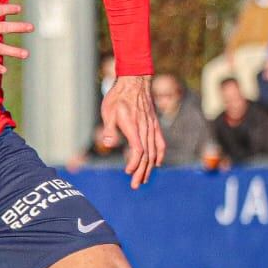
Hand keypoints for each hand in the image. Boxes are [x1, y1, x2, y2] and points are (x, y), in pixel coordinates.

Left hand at [100, 74, 163, 188]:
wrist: (134, 81)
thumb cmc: (117, 97)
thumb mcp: (108, 111)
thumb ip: (109, 129)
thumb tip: (107, 144)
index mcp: (134, 126)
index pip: (138, 149)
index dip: (134, 163)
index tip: (128, 171)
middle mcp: (145, 128)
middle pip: (147, 154)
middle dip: (142, 171)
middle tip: (136, 185)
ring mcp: (152, 127)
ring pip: (154, 151)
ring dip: (149, 167)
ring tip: (144, 179)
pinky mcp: (154, 124)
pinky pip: (160, 142)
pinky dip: (159, 154)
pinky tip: (157, 164)